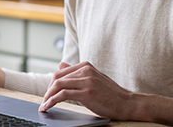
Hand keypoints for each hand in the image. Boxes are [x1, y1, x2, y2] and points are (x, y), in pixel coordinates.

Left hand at [39, 62, 172, 125]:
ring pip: (57, 85)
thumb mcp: (93, 79)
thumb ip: (77, 72)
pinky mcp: (87, 92)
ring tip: (44, 106)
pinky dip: (52, 101)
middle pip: (57, 77)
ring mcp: (86, 80)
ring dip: (47, 96)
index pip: (61, 71)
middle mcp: (85, 70)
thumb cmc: (111, 94)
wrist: (128, 103)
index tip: (48, 93)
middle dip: (48, 90)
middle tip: (44, 101)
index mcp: (86, 65)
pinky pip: (62, 95)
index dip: (51, 83)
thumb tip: (61, 64)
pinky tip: (48, 107)